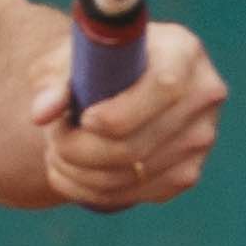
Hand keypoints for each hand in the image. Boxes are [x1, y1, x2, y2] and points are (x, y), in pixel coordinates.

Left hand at [29, 17, 224, 213]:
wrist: (123, 81)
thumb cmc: (95, 62)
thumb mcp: (71, 58)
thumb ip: (54, 81)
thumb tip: (42, 114)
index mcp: (183, 51)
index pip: (163, 89)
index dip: (118, 114)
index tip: (82, 118)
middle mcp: (203, 96)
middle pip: (137, 144)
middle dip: (80, 149)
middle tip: (52, 138)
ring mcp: (200, 139)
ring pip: (128, 175)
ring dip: (78, 172)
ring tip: (55, 152)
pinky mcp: (187, 173)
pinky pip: (133, 194)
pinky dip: (90, 190)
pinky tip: (69, 171)